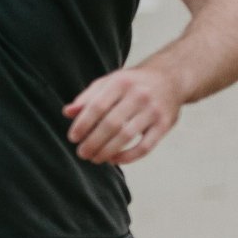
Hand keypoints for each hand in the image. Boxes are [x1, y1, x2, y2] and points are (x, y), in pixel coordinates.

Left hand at [64, 66, 180, 164]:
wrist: (170, 78)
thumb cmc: (132, 84)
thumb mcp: (108, 83)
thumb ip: (87, 98)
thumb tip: (67, 112)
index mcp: (121, 83)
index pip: (97, 107)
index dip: (83, 125)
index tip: (73, 138)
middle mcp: (139, 95)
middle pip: (111, 124)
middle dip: (93, 142)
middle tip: (82, 153)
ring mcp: (153, 110)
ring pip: (126, 136)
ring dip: (107, 152)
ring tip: (95, 158)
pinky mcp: (165, 124)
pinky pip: (145, 146)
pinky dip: (128, 157)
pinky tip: (114, 160)